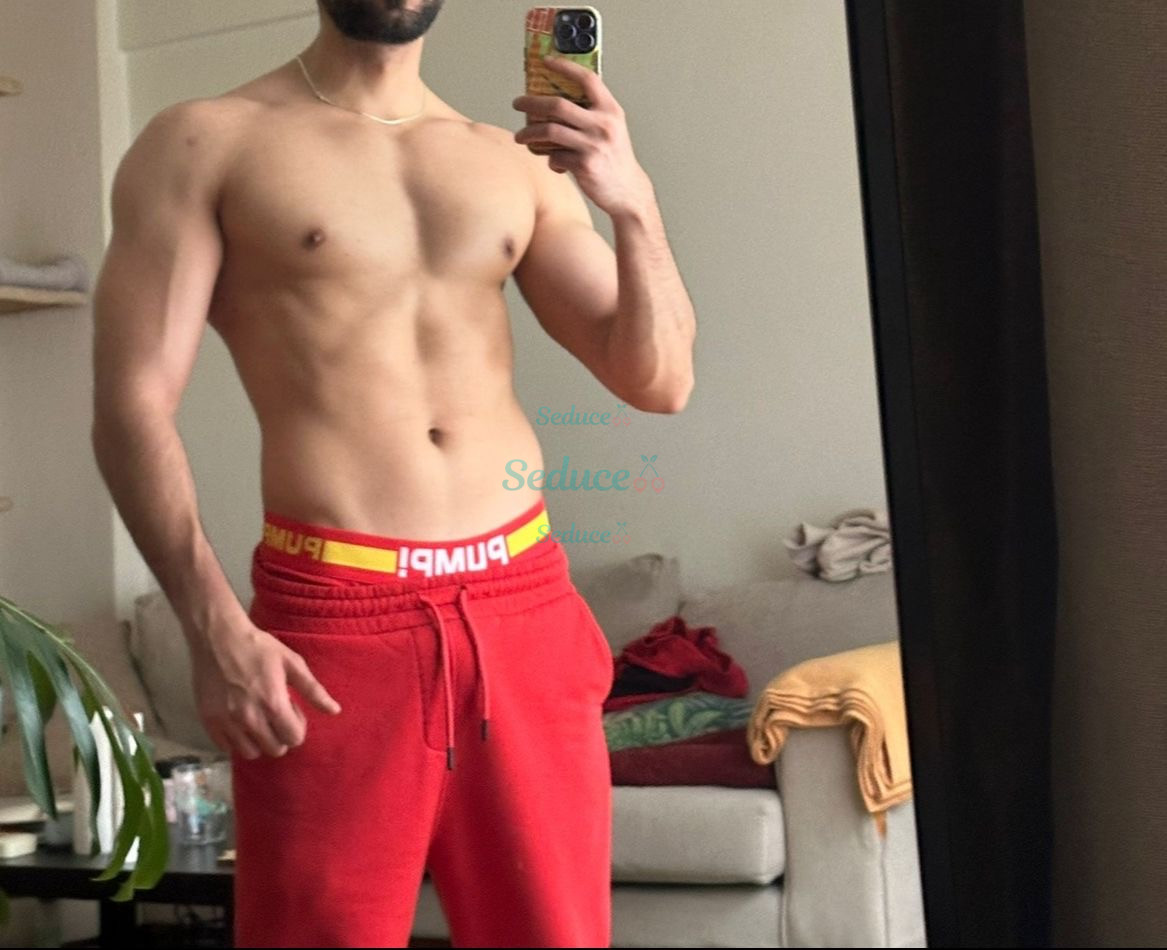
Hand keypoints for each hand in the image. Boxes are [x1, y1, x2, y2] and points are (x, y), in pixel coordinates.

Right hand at [191, 622, 340, 759]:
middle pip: (275, 749)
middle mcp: (250, 719)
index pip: (294, 739)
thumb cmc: (259, 648)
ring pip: (250, 753)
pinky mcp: (209, 722)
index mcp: (273, 704)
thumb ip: (313, 690)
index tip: (291, 710)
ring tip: (257, 720)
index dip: (297, 726)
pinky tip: (239, 721)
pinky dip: (236, 740)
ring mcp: (227, 722)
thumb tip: (335, 711)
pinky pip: (227, 748)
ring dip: (258, 741)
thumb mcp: (292, 663)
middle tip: (275, 714)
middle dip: (280, 735)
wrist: (217, 638)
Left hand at [513, 56, 653, 216]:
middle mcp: (603, 125)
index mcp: (611, 111)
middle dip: (532, 103)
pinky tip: (552, 161)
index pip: (588, 79)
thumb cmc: (615, 158)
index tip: (546, 62)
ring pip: (550, 132)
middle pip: (558, 105)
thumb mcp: (612, 128)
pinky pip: (555, 157)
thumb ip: (591, 113)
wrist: (628, 191)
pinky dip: (549, 159)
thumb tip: (556, 101)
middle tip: (518, 103)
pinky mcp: (584, 166)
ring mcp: (593, 145)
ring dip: (529, 133)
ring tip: (520, 136)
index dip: (565, 67)